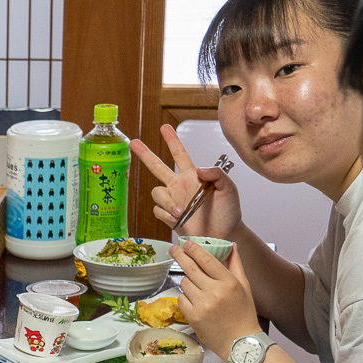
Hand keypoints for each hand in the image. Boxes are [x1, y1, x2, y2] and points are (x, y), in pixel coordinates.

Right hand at [133, 125, 243, 239]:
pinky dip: (167, 215)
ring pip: (157, 192)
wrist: (223, 235)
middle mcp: (179, 186)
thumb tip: (199, 168)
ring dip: (167, 202)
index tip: (164, 127)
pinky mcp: (169, 216)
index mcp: (193, 176)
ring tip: (181, 211)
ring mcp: (173, 201)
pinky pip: (158, 210)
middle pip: (157, 167)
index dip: (172, 140)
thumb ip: (217, 173)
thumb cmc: (228, 212)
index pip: (180, 154)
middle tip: (133, 142)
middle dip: (145, 154)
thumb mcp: (229, 188)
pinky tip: (178, 219)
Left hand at [173, 242, 260, 362]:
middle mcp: (214, 292)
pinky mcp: (192, 316)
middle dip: (180, 255)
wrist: (239, 342)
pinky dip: (186, 296)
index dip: (194, 249)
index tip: (186, 243)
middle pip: (190, 268)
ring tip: (198, 287)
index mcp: (229, 283)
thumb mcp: (245, 287)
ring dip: (188, 281)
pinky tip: (196, 300)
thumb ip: (236, 265)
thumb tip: (231, 246)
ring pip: (185, 283)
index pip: (206, 260)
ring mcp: (201, 305)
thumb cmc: (244, 314)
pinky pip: (181, 298)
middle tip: (174, 249)